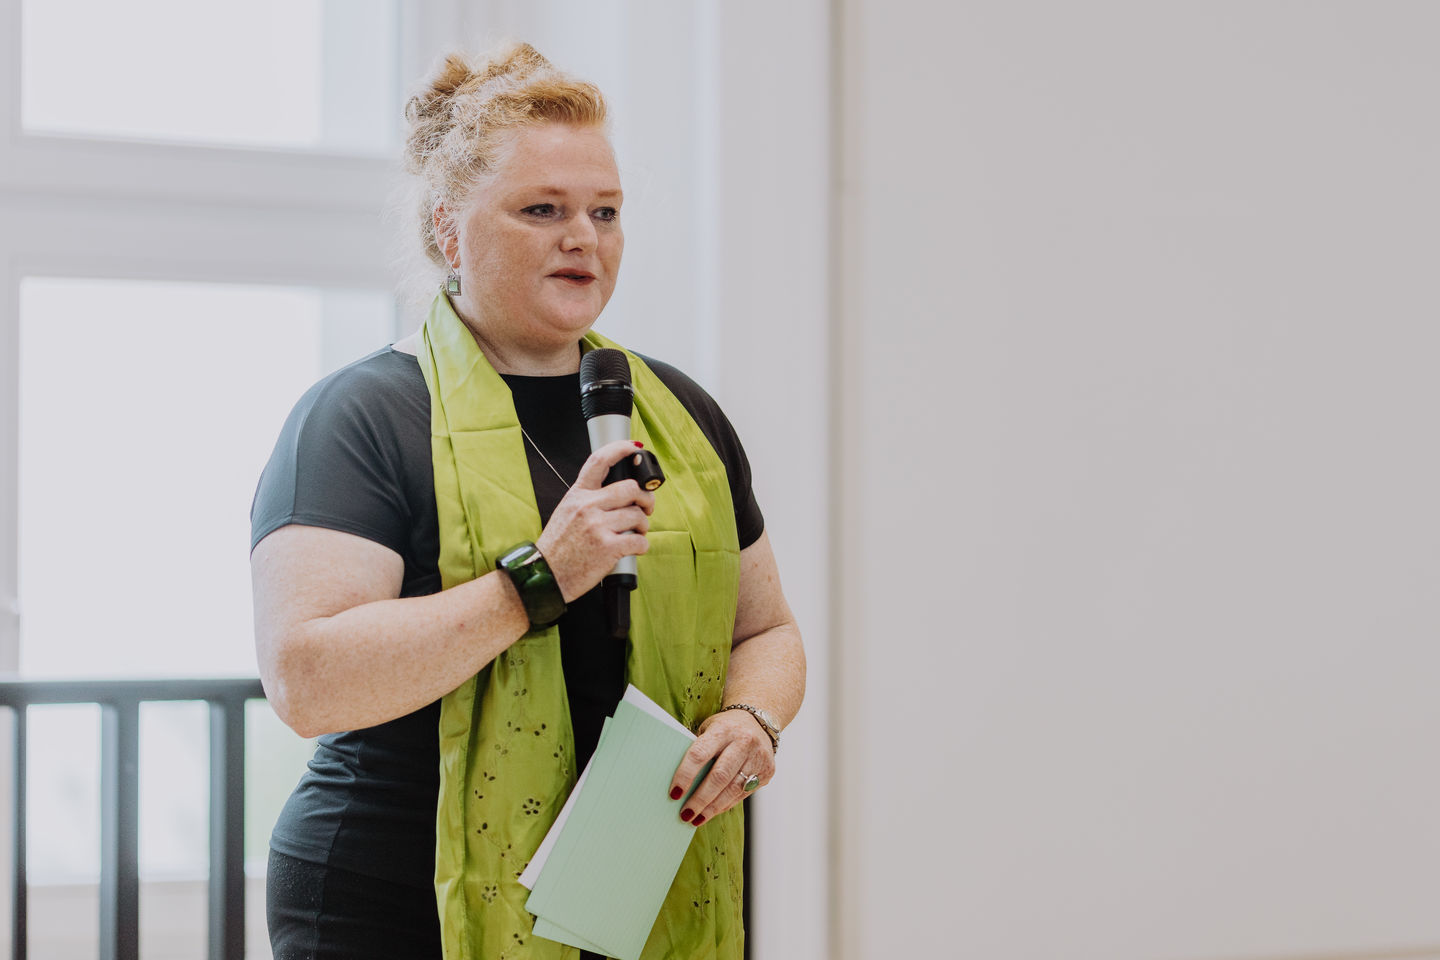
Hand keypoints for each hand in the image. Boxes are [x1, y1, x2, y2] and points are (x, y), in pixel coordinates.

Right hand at [536, 440, 655, 602]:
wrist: (544, 576)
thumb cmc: (558, 548)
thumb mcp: (566, 512)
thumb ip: (589, 500)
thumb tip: (620, 494)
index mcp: (577, 494)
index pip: (599, 461)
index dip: (621, 449)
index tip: (635, 448)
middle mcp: (587, 506)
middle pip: (631, 488)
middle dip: (646, 498)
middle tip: (646, 508)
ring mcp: (597, 526)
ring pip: (638, 515)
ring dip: (644, 526)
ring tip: (636, 533)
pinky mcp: (607, 547)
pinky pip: (639, 541)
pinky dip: (642, 546)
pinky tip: (634, 548)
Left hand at [668, 709, 775, 826]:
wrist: (758, 722)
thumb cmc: (725, 729)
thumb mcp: (708, 730)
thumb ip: (698, 751)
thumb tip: (680, 784)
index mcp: (723, 729)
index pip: (700, 754)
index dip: (685, 775)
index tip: (674, 794)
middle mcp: (744, 741)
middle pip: (719, 776)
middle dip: (700, 799)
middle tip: (685, 814)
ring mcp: (758, 757)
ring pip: (733, 789)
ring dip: (713, 808)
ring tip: (697, 818)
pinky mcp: (767, 771)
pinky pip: (743, 793)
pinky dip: (726, 804)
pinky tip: (714, 810)